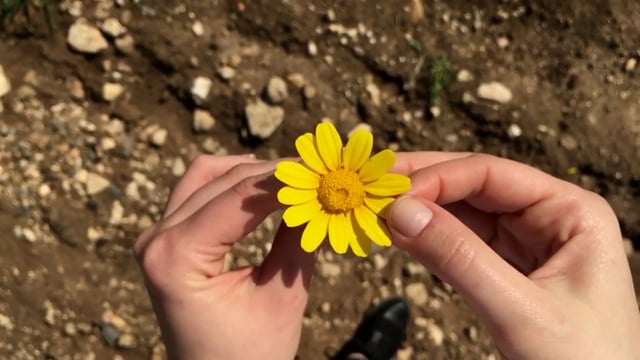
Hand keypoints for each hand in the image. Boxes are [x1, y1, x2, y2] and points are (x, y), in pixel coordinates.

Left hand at [134, 155, 314, 359]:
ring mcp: (156, 237)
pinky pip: (199, 192)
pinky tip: (268, 191)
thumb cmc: (248, 355)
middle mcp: (156, 239)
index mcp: (176, 258)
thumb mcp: (282, 300)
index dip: (285, 177)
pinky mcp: (166, 239)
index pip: (239, 196)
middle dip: (273, 172)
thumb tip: (321, 193)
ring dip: (252, 172)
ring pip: (207, 175)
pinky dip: (235, 185)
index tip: (323, 167)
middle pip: (222, 178)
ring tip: (295, 180)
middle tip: (318, 172)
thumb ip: (299, 241)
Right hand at [387, 153, 639, 358]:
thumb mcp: (519, 310)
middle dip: (422, 185)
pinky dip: (427, 237)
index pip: (492, 175)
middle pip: (472, 185)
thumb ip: (459, 259)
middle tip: (374, 183)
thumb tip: (401, 213)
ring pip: (461, 212)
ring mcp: (524, 241)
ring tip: (377, 206)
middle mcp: (547, 217)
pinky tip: (398, 232)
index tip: (393, 194)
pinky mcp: (505, 267)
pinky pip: (459, 242)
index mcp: (571, 211)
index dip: (437, 178)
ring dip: (419, 210)